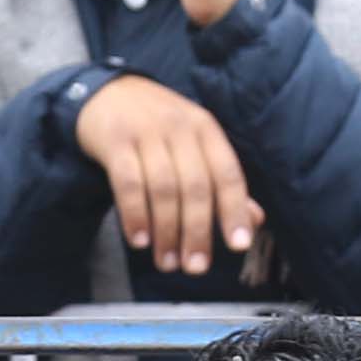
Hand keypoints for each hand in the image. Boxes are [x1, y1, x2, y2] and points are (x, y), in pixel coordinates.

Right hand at [71, 73, 258, 276]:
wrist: (107, 93)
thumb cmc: (157, 127)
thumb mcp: (194, 145)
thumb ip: (221, 182)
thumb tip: (254, 220)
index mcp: (206, 129)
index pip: (227, 173)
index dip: (234, 210)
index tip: (238, 245)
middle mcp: (180, 127)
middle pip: (195, 186)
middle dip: (197, 232)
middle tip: (195, 267)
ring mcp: (146, 132)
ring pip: (163, 188)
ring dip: (166, 231)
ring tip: (167, 262)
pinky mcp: (115, 140)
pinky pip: (128, 182)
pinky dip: (135, 214)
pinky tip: (139, 240)